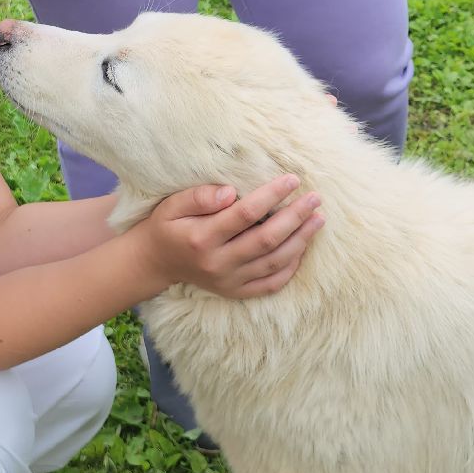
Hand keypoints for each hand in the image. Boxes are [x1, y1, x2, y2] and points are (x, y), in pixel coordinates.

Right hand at [135, 175, 324, 298]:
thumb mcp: (172, 205)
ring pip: (274, 263)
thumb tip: (231, 192)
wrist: (155, 263)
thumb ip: (199, 196)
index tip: (292, 180)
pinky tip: (303, 248)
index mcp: (201, 238)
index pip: (245, 214)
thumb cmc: (167, 226)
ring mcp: (228, 281)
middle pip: (267, 240)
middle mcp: (217, 264)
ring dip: (301, 241)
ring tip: (318, 220)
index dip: (272, 196)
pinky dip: (291, 268)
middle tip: (315, 198)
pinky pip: (271, 284)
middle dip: (295, 217)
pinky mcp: (235, 292)